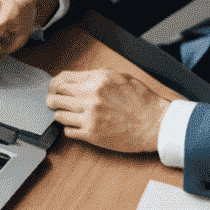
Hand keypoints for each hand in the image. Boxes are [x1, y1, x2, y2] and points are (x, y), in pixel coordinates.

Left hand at [45, 69, 168, 151]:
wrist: (156, 123)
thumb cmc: (142, 100)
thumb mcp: (120, 76)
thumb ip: (96, 75)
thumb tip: (75, 78)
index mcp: (96, 81)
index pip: (61, 79)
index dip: (55, 84)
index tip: (54, 88)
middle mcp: (90, 98)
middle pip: (55, 97)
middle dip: (53, 98)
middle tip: (55, 101)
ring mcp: (89, 117)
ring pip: (58, 115)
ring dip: (61, 114)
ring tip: (69, 114)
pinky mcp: (92, 134)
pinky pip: (68, 131)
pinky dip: (70, 128)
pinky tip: (78, 125)